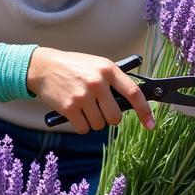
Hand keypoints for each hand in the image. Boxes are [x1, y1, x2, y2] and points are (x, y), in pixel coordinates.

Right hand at [27, 47, 155, 133]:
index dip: (145, 111)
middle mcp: (98, 82)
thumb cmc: (73, 68)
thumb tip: (133, 102)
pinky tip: (74, 112)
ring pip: (99, 124)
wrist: (43, 67)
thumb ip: (113, 81)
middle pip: (116, 117)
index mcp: (108, 69)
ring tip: (83, 106)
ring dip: (93, 121)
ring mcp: (83, 95)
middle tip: (99, 108)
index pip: (134, 93)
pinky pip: (84, 128)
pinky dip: (80, 125)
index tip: (151, 124)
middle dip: (109, 117)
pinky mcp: (69, 107)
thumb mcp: (96, 65)